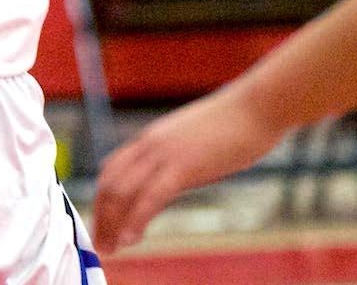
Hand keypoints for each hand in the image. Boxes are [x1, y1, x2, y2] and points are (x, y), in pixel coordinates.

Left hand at [93, 84, 279, 251]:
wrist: (255, 108)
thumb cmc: (233, 125)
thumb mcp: (194, 143)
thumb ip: (177, 161)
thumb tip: (171, 184)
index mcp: (152, 137)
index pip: (113, 169)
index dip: (103, 198)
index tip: (102, 223)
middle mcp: (150, 143)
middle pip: (111, 182)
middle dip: (102, 216)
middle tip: (101, 245)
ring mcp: (165, 153)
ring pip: (123, 190)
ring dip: (112, 223)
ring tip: (110, 248)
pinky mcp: (183, 165)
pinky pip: (151, 197)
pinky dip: (135, 220)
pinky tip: (130, 239)